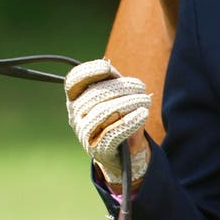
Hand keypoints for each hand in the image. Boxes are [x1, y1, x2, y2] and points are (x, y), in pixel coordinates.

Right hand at [65, 59, 150, 187]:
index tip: (108, 68)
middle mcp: (74, 115)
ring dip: (129, 102)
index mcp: (74, 98)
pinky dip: (130, 121)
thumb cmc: (116, 114)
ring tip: (145, 100)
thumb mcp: (111, 95)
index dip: (88, 72)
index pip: (74, 80)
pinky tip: (143, 113)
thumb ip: (108, 80)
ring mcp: (84, 133)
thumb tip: (108, 68)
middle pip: (96, 95)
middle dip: (121, 88)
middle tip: (141, 87)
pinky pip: (113, 133)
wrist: (122, 151)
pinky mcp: (98, 149)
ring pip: (105, 112)